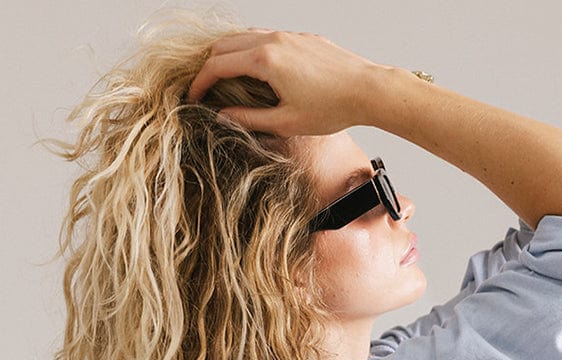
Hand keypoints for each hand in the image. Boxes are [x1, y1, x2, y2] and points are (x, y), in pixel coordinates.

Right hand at [185, 29, 381, 135]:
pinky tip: (260, 71)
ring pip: (246, 37)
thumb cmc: (332, 109)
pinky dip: (253, 50)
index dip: (200, 82)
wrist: (367, 90)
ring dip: (231, 55)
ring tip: (229, 79)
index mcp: (264, 59)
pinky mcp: (303, 37)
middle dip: (210, 65)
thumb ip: (249, 118)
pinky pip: (268, 37)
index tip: (194, 97)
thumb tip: (223, 116)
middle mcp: (274, 39)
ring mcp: (289, 35)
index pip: (217, 65)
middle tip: (206, 87)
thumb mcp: (285, 122)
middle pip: (226, 44)